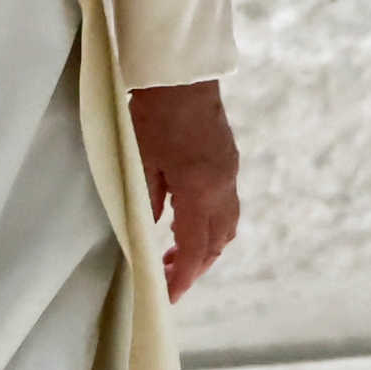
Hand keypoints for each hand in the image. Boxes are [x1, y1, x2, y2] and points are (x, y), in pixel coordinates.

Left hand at [127, 80, 241, 302]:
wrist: (182, 73)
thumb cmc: (154, 113)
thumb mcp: (141, 160)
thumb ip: (148, 199)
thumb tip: (151, 228)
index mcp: (199, 190)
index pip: (195, 248)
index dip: (183, 277)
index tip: (168, 296)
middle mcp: (222, 187)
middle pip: (217, 242)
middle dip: (196, 265)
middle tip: (168, 276)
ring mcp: (229, 173)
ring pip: (227, 225)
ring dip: (206, 246)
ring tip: (177, 252)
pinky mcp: (229, 161)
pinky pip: (227, 206)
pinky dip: (210, 224)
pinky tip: (188, 221)